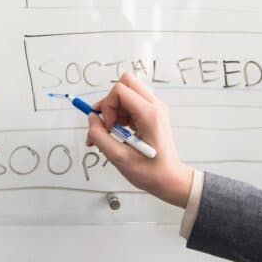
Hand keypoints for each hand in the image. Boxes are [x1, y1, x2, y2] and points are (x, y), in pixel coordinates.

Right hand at [86, 72, 194, 207]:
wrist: (169, 179)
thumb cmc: (150, 172)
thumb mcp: (118, 158)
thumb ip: (99, 136)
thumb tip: (91, 119)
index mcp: (150, 115)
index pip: (120, 90)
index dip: (107, 106)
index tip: (108, 127)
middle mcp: (154, 106)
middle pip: (125, 83)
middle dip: (110, 102)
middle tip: (108, 124)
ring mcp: (154, 108)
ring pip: (126, 92)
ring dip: (113, 110)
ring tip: (112, 133)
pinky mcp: (151, 113)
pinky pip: (130, 103)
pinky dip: (119, 115)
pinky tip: (119, 132)